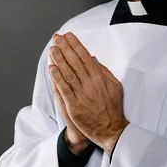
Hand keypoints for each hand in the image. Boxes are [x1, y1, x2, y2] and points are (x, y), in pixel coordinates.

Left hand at [48, 32, 128, 155]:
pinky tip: (52, 68)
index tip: (68, 36)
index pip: (85, 57)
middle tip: (57, 37)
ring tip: (52, 49)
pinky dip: (57, 78)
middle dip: (65, 48)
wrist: (111, 130)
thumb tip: (93, 59)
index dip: (76, 45)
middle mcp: (90, 84)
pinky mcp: (74, 106)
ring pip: (68, 73)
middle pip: (75, 62)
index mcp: (100, 78)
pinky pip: (64, 89)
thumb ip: (104, 71)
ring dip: (59, 60)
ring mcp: (81, 95)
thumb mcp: (115, 86)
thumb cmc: (113, 108)